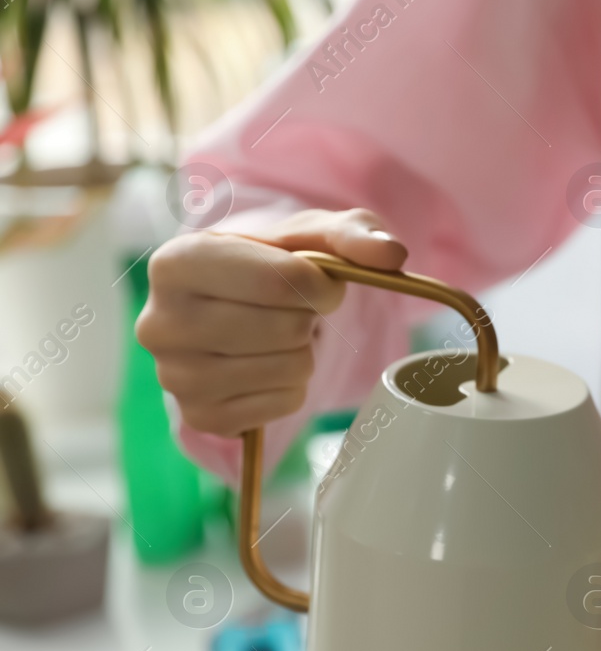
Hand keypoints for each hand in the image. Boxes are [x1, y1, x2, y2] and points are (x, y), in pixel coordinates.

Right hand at [137, 208, 406, 436]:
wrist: (237, 307)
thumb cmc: (273, 263)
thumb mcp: (312, 234)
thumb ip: (355, 233)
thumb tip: (391, 253)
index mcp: (175, 263)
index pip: (279, 280)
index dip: (320, 284)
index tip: (318, 282)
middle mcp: (159, 322)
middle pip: (286, 329)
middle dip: (309, 318)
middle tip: (293, 310)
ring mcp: (174, 377)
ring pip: (289, 369)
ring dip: (303, 352)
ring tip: (277, 336)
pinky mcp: (199, 416)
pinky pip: (283, 404)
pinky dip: (292, 387)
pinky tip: (267, 366)